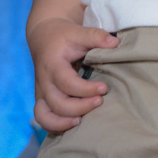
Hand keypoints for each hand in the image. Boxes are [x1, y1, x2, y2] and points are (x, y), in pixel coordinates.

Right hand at [27, 17, 118, 132]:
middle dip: (79, 107)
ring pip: (44, 116)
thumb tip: (116, 43)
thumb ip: (96, 36)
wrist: (44, 37)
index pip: (66, 83)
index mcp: (52, 65)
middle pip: (57, 103)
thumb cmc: (64, 36)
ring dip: (63, 122)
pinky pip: (43, 119)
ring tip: (82, 121)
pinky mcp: (42, 98)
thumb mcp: (79, 32)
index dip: (85, 90)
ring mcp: (41, 92)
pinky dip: (55, 126)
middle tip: (100, 101)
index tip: (103, 88)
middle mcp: (43, 81)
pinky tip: (73, 123)